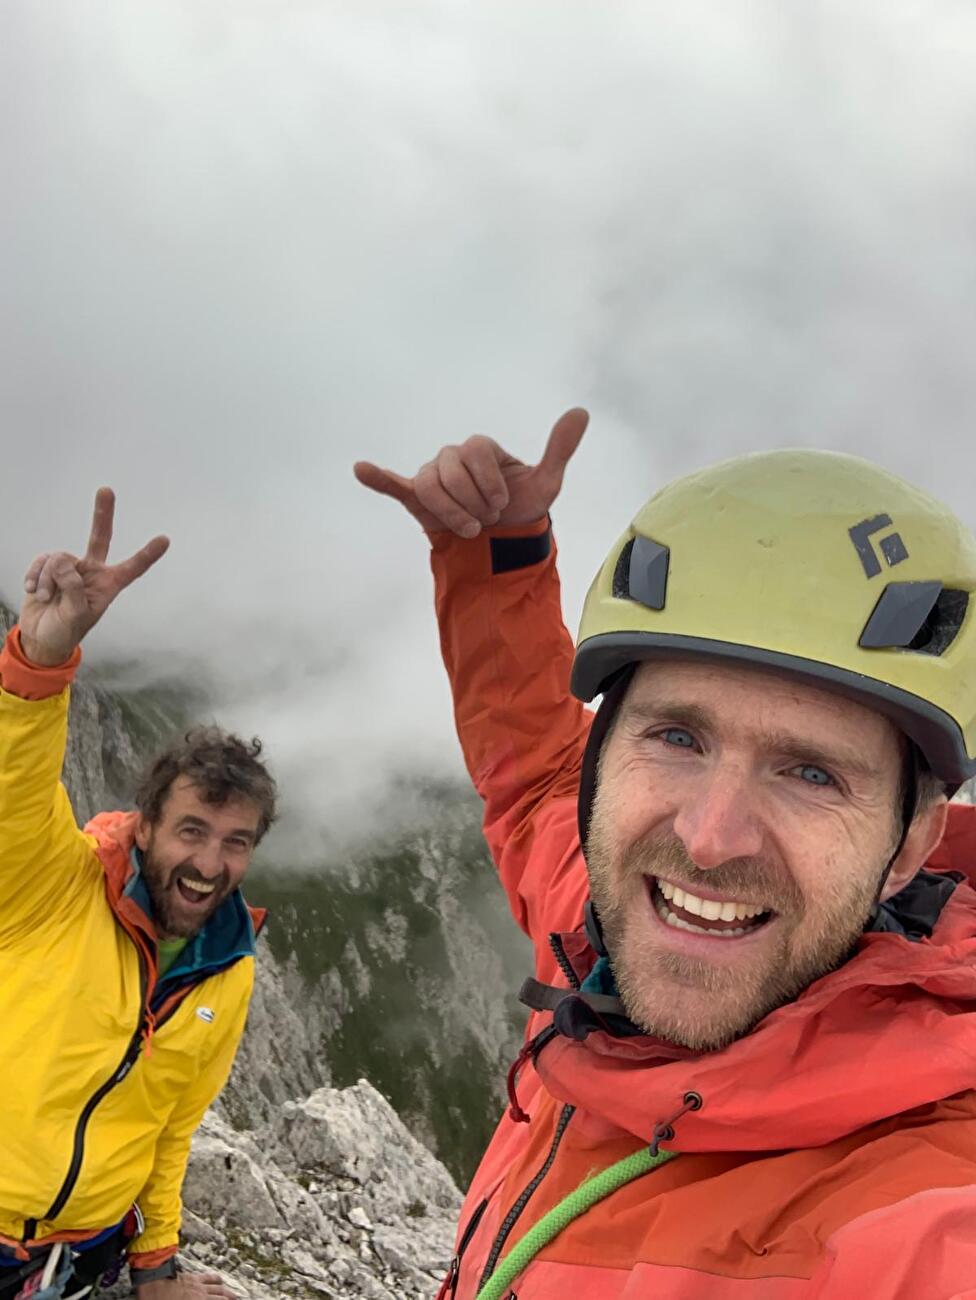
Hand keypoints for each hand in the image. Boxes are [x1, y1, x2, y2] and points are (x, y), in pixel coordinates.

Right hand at [19, 487, 168, 666]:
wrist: (41, 636)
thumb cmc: (65, 631)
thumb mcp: (75, 617)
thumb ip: (74, 590)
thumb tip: (64, 563)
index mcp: (108, 586)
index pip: (132, 568)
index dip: (147, 554)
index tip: (165, 539)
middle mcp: (92, 572)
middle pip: (99, 537)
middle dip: (102, 513)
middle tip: (106, 490)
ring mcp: (70, 567)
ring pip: (59, 559)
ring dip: (48, 581)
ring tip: (47, 599)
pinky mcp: (49, 566)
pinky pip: (42, 561)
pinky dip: (35, 576)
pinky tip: (33, 590)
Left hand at [136, 1271, 236, 1299]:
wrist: (153, 1282)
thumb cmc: (160, 1299)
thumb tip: (202, 1299)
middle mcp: (201, 1293)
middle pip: (222, 1297)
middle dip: (230, 1299)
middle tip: (236, 1299)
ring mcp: (198, 1284)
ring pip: (219, 1287)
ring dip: (227, 1292)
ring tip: (233, 1295)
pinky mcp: (194, 1277)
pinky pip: (210, 1277)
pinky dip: (217, 1280)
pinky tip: (219, 1281)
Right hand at [354, 407, 588, 537]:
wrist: (501, 544)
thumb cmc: (521, 509)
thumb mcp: (546, 483)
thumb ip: (559, 449)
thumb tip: (581, 411)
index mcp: (480, 448)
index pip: (475, 451)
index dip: (489, 482)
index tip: (501, 503)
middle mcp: (452, 457)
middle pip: (451, 471)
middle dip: (472, 503)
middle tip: (487, 519)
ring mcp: (433, 476)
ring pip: (429, 487)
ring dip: (451, 513)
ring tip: (469, 529)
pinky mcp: (417, 498)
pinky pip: (394, 484)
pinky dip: (377, 478)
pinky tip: (361, 469)